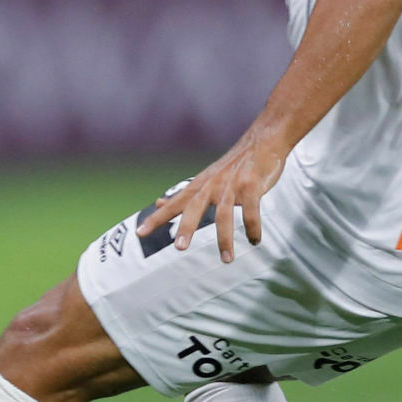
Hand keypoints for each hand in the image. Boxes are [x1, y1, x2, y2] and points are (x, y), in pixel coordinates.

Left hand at [135, 127, 287, 262]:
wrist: (262, 142)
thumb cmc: (232, 166)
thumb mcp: (204, 178)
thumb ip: (183, 194)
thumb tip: (159, 203)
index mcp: (199, 186)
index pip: (173, 204)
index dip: (156, 218)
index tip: (139, 233)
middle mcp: (211, 185)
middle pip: (194, 207)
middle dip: (186, 227)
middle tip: (179, 248)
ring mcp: (232, 185)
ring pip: (224, 214)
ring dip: (226, 239)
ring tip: (226, 260)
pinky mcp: (252, 185)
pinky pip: (251, 211)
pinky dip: (252, 227)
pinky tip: (254, 240)